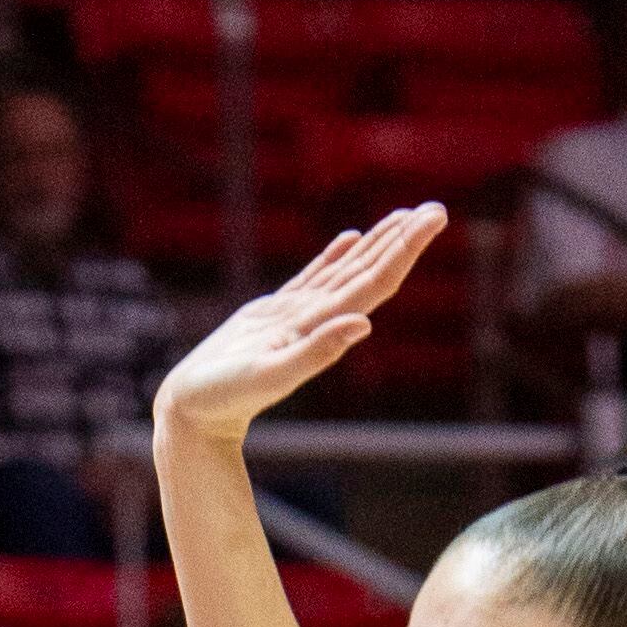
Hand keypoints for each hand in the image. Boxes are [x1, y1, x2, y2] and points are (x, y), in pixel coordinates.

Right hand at [153, 210, 447, 448]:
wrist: (191, 416)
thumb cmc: (224, 399)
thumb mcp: (270, 376)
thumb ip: (316, 351)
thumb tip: (364, 324)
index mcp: (322, 327)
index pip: (375, 282)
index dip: (405, 249)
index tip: (433, 219)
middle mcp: (317, 319)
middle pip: (369, 273)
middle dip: (402, 241)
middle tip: (436, 210)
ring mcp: (296, 316)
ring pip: (346, 272)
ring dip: (377, 245)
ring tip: (404, 217)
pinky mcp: (272, 315)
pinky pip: (312, 279)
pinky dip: (334, 257)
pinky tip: (351, 240)